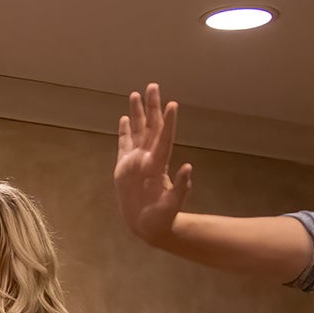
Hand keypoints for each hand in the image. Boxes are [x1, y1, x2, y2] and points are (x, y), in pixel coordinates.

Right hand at [111, 82, 189, 246]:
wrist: (150, 226)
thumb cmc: (163, 218)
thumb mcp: (173, 206)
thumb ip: (181, 188)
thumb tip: (189, 168)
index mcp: (157, 165)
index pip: (163, 137)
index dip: (167, 121)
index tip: (172, 103)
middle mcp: (147, 158)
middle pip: (150, 127)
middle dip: (151, 107)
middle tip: (153, 86)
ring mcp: (136, 161)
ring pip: (137, 131)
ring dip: (137, 113)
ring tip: (136, 94)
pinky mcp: (124, 168)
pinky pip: (124, 144)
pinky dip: (125, 131)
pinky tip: (124, 118)